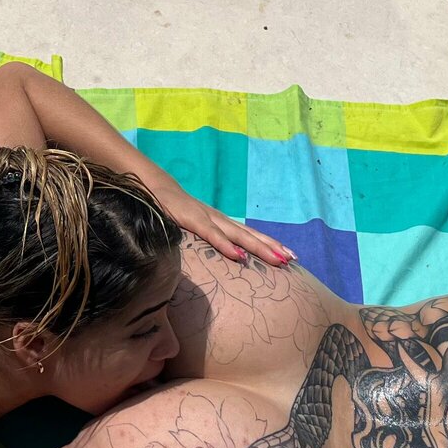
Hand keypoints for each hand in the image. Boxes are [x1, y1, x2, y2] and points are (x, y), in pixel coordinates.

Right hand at [151, 177, 292, 265]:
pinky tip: (240, 257)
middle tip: (292, 259)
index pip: (250, 234)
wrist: (155, 188)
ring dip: (259, 248)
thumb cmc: (174, 211)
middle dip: (272, 247)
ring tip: (277, 259)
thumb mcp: (194, 226)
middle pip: (251, 235)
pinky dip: (227, 246)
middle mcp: (220, 220)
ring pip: (239, 236)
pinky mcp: (193, 221)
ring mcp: (208, 219)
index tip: (290, 256)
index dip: (270, 244)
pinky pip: (213, 236)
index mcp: (222, 223)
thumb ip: (206, 237)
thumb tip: (220, 254)